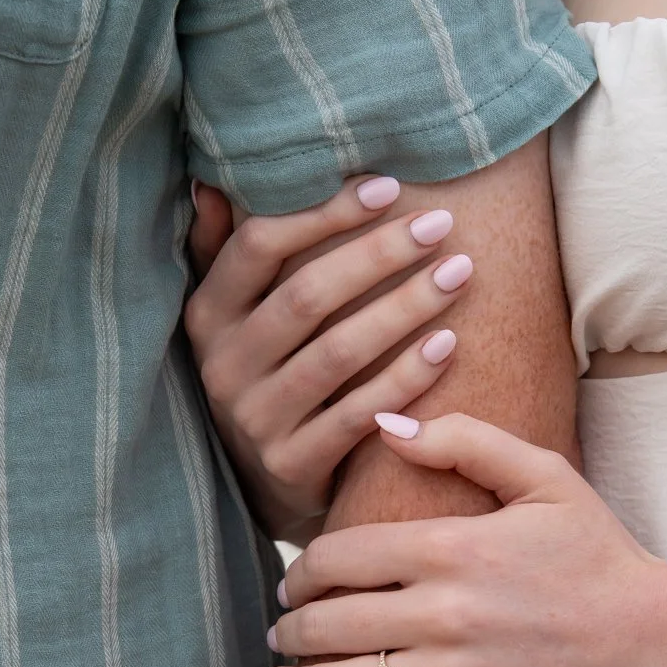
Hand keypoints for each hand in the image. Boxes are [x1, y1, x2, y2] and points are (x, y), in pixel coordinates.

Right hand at [184, 177, 472, 543]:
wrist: (263, 483)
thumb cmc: (265, 374)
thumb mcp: (232, 316)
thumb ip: (221, 250)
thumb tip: (210, 183)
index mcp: (208, 314)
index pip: (260, 246)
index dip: (323, 213)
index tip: (388, 187)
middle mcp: (223, 366)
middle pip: (307, 296)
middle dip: (379, 254)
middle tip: (440, 224)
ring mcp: (255, 419)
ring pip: (338, 353)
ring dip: (404, 308)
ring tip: (457, 272)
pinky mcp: (291, 464)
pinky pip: (358, 415)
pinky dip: (406, 378)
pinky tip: (449, 344)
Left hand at [265, 412, 666, 666]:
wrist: (659, 642)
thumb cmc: (599, 555)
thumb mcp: (545, 476)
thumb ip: (463, 441)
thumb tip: (386, 424)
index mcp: (453, 546)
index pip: (336, 557)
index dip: (298, 571)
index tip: (293, 583)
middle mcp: (444, 612)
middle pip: (326, 623)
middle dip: (289, 630)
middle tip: (281, 632)